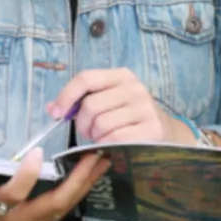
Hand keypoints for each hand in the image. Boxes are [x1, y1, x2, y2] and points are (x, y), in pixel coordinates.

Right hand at [0, 148, 110, 220]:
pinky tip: (95, 170)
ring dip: (85, 182)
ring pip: (65, 205)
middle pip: (53, 203)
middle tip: (92, 154)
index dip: (26, 177)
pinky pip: (66, 205)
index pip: (13, 196)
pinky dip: (82, 187)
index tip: (38, 153)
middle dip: (76, 180)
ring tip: (102, 157)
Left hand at [47, 68, 192, 145]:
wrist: (168, 134)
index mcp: (121, 76)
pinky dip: (106, 145)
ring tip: (103, 138)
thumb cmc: (131, 118)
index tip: (57, 113)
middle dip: (82, 124)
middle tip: (88, 132)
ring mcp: (145, 108)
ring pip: (100, 124)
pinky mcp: (151, 129)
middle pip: (90, 105)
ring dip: (95, 136)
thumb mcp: (109, 101)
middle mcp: (134, 88)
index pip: (86, 78)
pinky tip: (111, 145)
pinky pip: (114, 138)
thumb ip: (80, 102)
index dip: (66, 96)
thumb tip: (52, 109)